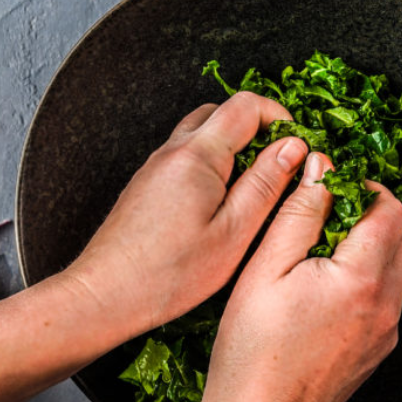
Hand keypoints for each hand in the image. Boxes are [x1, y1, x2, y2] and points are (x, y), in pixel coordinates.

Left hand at [64, 92, 309, 340]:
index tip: (298, 146)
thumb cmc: (169, 274)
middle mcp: (173, 150)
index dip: (280, 118)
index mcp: (198, 155)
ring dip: (234, 146)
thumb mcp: (234, 232)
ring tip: (253, 187)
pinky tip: (221, 203)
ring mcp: (157, 165)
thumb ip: (267, 184)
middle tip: (279, 164)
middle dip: (258, 128)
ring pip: (203, 133)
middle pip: (222, 112)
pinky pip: (187, 155)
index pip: (247, 106)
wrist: (104, 295)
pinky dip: (213, 163)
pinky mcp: (149, 183)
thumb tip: (294, 147)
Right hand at [168, 152, 401, 401]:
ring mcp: (385, 333)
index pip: (390, 210)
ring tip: (324, 254)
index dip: (366, 188)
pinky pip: (387, 301)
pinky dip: (368, 282)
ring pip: (399, 270)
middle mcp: (385, 306)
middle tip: (330, 217)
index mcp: (361, 279)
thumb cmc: (252, 350)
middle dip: (373, 217)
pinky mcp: (378, 352)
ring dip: (373, 249)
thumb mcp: (266, 268)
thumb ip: (299, 213)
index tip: (337, 186)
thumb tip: (321, 168)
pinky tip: (326, 291)